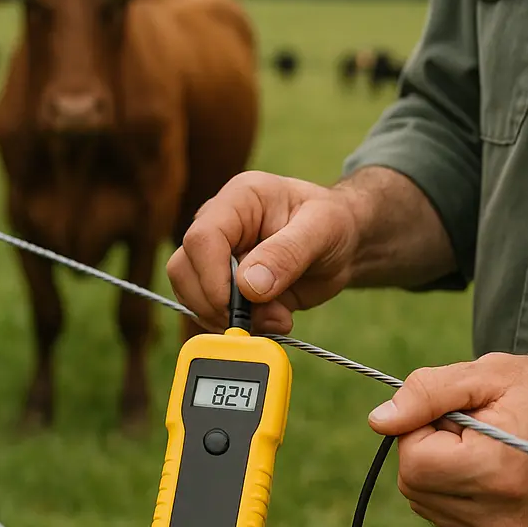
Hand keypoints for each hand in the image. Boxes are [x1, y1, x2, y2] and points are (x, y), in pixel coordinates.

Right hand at [167, 171, 360, 333]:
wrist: (343, 244)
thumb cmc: (334, 224)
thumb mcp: (323, 230)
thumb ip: (288, 254)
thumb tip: (249, 286)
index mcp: (239, 200)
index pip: (202, 238)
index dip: (212, 278)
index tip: (237, 306)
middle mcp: (220, 226)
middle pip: (184, 269)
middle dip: (214, 304)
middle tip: (257, 319)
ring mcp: (218, 257)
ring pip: (191, 294)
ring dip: (228, 319)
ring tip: (277, 318)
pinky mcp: (226, 284)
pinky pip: (212, 311)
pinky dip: (239, 326)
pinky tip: (273, 320)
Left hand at [368, 353, 527, 526]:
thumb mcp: (490, 374)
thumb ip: (428, 393)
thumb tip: (378, 420)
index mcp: (497, 471)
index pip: (413, 461)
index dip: (423, 427)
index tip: (459, 411)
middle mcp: (500, 516)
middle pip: (414, 486)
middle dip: (429, 449)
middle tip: (475, 426)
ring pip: (426, 504)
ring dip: (441, 471)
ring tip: (488, 446)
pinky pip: (449, 517)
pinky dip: (456, 490)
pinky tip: (493, 469)